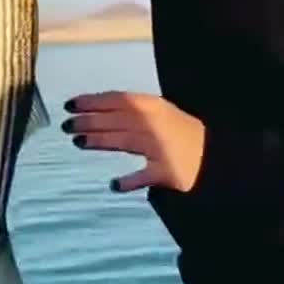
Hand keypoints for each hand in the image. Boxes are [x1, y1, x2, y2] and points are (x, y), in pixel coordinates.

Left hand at [61, 92, 205, 192]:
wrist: (216, 157)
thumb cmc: (182, 134)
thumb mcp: (160, 115)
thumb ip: (133, 112)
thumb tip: (96, 112)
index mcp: (155, 106)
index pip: (117, 99)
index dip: (92, 101)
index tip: (70, 104)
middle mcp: (156, 124)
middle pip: (116, 119)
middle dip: (89, 121)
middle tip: (66, 126)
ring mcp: (162, 148)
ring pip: (124, 141)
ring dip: (98, 140)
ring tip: (78, 142)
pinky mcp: (168, 172)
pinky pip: (144, 177)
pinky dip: (129, 181)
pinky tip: (114, 184)